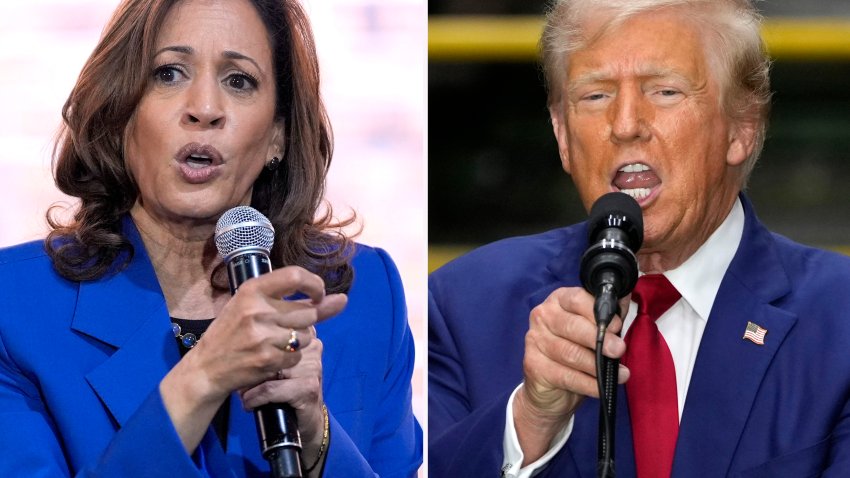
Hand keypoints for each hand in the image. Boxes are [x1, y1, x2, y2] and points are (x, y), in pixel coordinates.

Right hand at [160, 266, 346, 452]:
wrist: (207, 367)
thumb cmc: (232, 332)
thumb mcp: (253, 306)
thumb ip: (297, 301)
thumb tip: (342, 299)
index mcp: (251, 290)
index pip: (295, 276)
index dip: (315, 284)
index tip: (319, 294)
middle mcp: (257, 310)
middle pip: (308, 312)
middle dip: (306, 321)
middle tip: (286, 328)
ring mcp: (262, 336)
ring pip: (305, 336)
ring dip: (298, 341)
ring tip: (276, 342)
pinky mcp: (267, 359)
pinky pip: (297, 356)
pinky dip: (291, 358)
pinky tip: (273, 357)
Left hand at [240, 327, 325, 468]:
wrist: (304, 422)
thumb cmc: (285, 388)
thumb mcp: (277, 363)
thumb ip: (267, 345)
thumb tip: (232, 338)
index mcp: (305, 333)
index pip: (275, 327)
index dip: (254, 344)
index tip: (242, 360)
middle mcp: (312, 345)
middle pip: (270, 348)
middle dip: (250, 366)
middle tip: (240, 380)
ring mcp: (313, 365)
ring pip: (268, 369)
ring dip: (249, 384)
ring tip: (243, 393)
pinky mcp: (308, 386)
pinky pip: (270, 389)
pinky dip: (254, 398)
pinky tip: (249, 404)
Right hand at [513, 286, 628, 463]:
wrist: (551, 389)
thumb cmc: (577, 350)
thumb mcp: (595, 328)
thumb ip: (609, 312)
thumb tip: (626, 294)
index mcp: (558, 301)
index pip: (577, 298)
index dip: (598, 312)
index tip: (617, 326)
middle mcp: (543, 316)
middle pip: (572, 325)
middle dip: (599, 339)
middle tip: (619, 350)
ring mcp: (535, 340)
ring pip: (569, 353)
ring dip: (597, 365)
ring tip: (619, 374)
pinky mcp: (533, 365)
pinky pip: (565, 375)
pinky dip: (587, 383)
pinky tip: (601, 387)